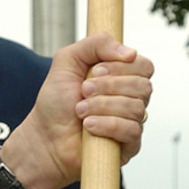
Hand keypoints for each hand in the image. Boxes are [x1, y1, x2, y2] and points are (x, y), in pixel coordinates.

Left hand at [0, 33, 153, 188]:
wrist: (45, 137)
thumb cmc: (56, 103)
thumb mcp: (68, 60)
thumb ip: (96, 43)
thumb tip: (130, 52)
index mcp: (122, 77)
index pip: (144, 66)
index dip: (121, 67)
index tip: (95, 71)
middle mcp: (130, 98)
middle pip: (142, 86)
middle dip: (108, 87)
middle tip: (83, 91)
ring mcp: (132, 122)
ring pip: (136, 108)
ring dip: (102, 106)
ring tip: (80, 111)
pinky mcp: (129, 145)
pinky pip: (132, 130)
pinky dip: (107, 125)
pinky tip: (89, 126)